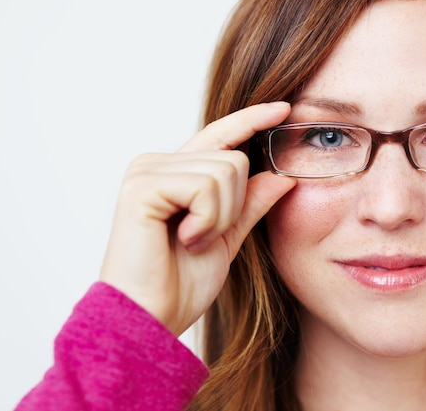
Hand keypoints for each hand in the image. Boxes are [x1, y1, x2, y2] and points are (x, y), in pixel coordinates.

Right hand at [99, 102, 295, 335]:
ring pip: (225, 171)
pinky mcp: (142, 186)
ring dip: (220, 217)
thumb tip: (282, 176)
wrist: (152, 317)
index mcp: (174, 172)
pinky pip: (205, 187)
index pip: (221, 137)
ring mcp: (146, 171)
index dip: (252, 120)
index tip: (283, 107)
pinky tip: (182, 239)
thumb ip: (250, 204)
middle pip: (233, 158)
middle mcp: (156, 163)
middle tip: (203, 237)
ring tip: (191, 240)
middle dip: (234, 207)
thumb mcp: (227, 238)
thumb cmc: (181, 283)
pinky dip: (207, 220)